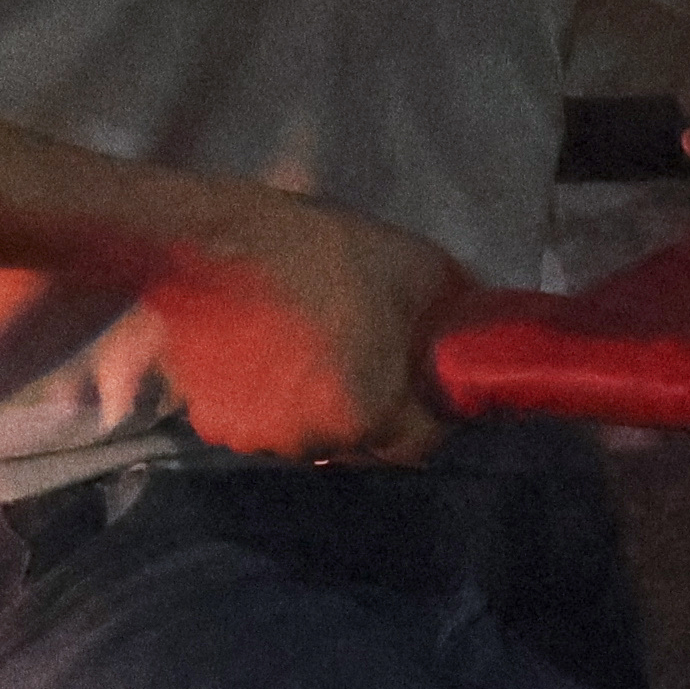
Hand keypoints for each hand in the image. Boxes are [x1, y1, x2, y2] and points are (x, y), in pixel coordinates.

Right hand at [147, 189, 463, 462]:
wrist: (210, 243)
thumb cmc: (322, 253)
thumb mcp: (418, 268)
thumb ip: (455, 311)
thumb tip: (480, 330)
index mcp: (373, 414)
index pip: (418, 445)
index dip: (427, 416)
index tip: (422, 385)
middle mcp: (316, 441)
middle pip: (361, 442)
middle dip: (371, 408)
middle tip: (365, 358)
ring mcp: (259, 437)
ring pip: (308, 435)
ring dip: (315, 408)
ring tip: (309, 353)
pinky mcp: (212, 424)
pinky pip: (258, 423)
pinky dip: (266, 402)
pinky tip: (264, 357)